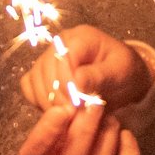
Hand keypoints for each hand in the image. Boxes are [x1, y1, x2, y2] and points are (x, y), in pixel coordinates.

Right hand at [13, 100, 140, 154]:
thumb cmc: (67, 135)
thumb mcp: (57, 119)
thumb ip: (59, 108)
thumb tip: (73, 89)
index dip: (43, 138)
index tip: (61, 109)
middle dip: (81, 138)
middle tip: (94, 104)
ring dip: (105, 144)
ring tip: (110, 117)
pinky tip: (126, 136)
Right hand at [19, 25, 151, 109]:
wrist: (124, 80)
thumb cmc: (125, 72)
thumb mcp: (120, 72)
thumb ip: (99, 76)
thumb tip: (77, 82)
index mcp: (81, 37)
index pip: (63, 56)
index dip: (67, 82)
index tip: (79, 104)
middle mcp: (60, 43)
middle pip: (45, 68)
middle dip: (58, 95)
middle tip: (74, 115)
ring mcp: (48, 58)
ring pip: (34, 79)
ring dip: (48, 101)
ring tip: (68, 116)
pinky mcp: (41, 74)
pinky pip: (29, 87)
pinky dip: (39, 101)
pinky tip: (58, 112)